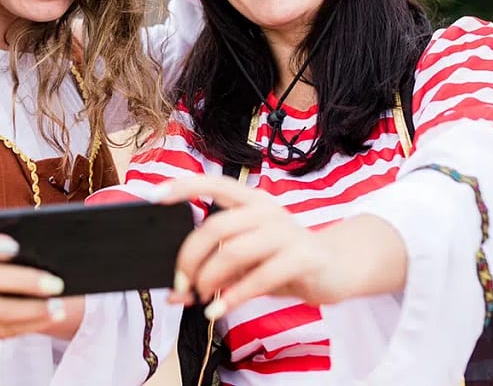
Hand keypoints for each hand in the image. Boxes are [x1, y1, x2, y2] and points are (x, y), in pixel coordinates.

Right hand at [0, 228, 84, 339]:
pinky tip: (54, 316)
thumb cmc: (26, 255)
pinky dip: (31, 324)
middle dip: (22, 282)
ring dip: (30, 309)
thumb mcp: (27, 242)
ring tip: (59, 306)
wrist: (25, 285)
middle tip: (56, 284)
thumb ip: (30, 231)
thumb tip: (52, 225)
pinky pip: (4, 330)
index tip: (15, 246)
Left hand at [156, 175, 347, 319]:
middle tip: (181, 283)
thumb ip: (215, 269)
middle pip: (216, 227)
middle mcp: (267, 210)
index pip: (214, 183)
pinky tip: (221, 309)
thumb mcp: (247, 261)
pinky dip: (235, 295)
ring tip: (203, 297)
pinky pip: (260, 276)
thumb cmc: (283, 261)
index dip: (184, 187)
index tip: (155, 196)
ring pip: (234, 250)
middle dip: (190, 257)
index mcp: (251, 201)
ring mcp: (287, 232)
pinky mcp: (303, 257)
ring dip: (210, 278)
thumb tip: (176, 294)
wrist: (336, 268)